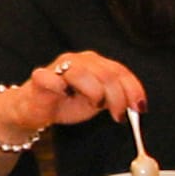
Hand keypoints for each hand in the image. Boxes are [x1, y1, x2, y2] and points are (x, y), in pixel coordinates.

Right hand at [0, 51, 148, 152]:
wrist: (35, 110)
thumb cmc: (67, 103)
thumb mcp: (99, 102)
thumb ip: (115, 99)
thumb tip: (137, 106)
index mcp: (96, 64)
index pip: (120, 71)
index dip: (133, 90)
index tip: (140, 108)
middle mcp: (79, 60)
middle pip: (106, 73)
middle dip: (118, 96)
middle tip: (118, 115)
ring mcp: (58, 66)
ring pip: (82, 73)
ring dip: (94, 93)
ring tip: (95, 105)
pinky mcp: (40, 77)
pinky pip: (51, 79)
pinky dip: (60, 87)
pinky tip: (65, 95)